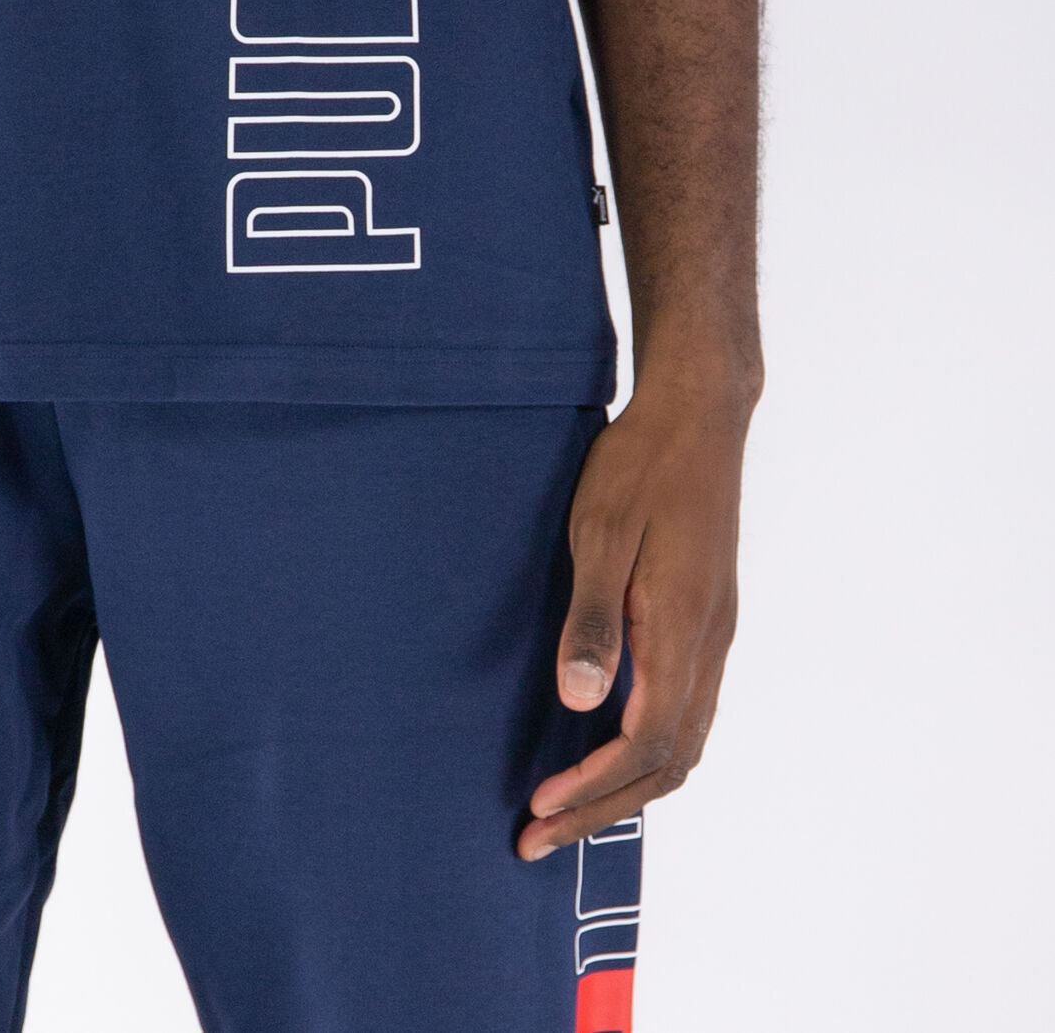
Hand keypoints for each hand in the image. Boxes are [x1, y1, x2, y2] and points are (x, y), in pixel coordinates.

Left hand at [517, 376, 752, 859]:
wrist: (699, 415)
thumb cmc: (641, 465)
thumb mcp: (601, 532)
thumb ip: (592, 620)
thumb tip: (579, 703)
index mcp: (681, 631)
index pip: (644, 743)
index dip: (592, 786)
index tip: (539, 808)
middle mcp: (708, 646)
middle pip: (667, 762)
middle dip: (603, 807)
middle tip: (537, 835)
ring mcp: (713, 635)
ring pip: (683, 742)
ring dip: (627, 785)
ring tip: (568, 808)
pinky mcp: (706, 620)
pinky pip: (685, 711)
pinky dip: (647, 750)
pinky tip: (607, 745)